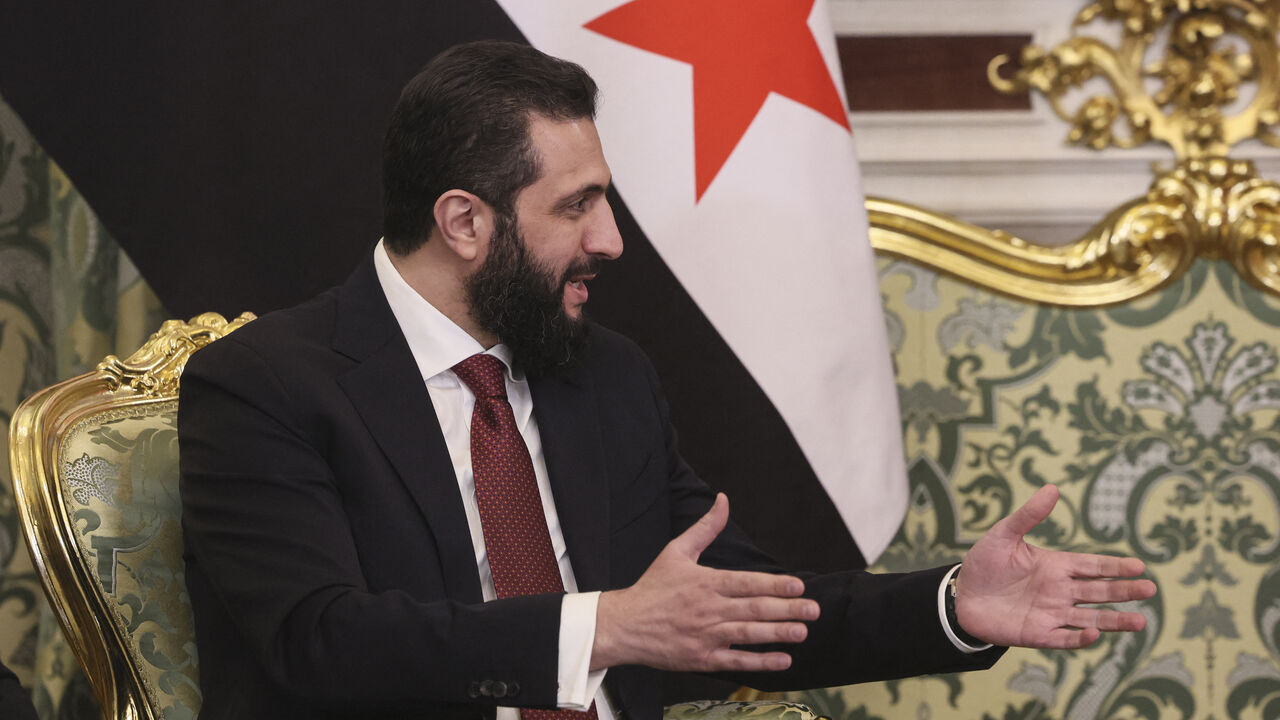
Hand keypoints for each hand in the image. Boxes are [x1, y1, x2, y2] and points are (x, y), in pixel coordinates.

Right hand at [591, 493, 819, 671]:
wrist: (624, 625)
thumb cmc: (653, 587)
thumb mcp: (676, 551)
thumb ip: (705, 527)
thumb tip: (723, 499)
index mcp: (705, 582)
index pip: (746, 583)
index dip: (775, 585)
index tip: (799, 585)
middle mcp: (708, 610)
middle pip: (754, 609)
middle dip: (787, 609)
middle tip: (814, 610)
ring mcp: (706, 636)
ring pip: (748, 635)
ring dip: (778, 634)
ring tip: (803, 631)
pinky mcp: (702, 659)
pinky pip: (736, 662)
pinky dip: (760, 661)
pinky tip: (783, 659)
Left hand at [955, 484, 1157, 648]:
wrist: (960, 596)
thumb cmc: (983, 564)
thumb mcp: (1004, 535)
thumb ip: (1028, 515)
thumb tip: (1052, 488)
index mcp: (1056, 566)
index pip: (1093, 566)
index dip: (1116, 567)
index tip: (1140, 566)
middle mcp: (1060, 590)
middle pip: (1099, 591)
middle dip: (1124, 591)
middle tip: (1150, 589)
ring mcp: (1051, 613)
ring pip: (1090, 618)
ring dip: (1114, 620)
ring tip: (1140, 622)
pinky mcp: (1038, 634)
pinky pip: (1064, 638)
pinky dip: (1079, 638)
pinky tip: (1094, 633)